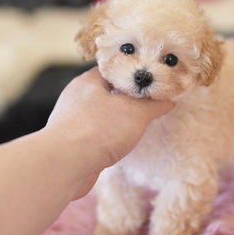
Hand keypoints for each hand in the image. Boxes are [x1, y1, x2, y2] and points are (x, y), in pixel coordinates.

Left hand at [45, 68, 173, 170]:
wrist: (65, 165)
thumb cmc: (99, 129)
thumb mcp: (135, 112)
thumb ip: (153, 105)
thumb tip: (168, 100)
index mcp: (88, 81)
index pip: (114, 70)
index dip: (134, 74)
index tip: (152, 81)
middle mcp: (77, 98)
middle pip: (109, 93)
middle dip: (130, 99)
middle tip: (150, 103)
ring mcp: (73, 121)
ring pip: (103, 115)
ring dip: (120, 120)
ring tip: (139, 124)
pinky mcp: (73, 143)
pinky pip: (96, 134)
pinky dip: (110, 137)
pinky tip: (121, 144)